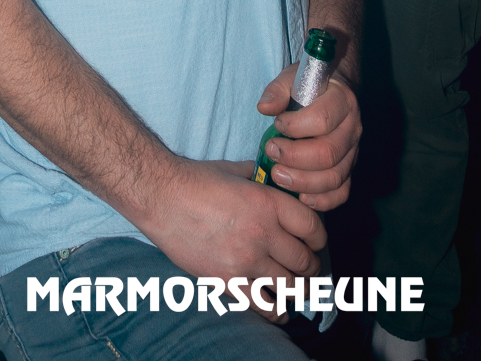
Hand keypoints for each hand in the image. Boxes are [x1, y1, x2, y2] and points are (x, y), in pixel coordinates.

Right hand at [144, 157, 324, 317]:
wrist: (161, 197)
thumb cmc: (195, 180)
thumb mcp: (234, 170)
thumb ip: (257, 178)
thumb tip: (267, 178)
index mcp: (268, 203)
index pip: (312, 228)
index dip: (319, 239)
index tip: (316, 244)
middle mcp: (263, 233)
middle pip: (305, 262)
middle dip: (311, 268)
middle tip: (308, 269)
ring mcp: (246, 261)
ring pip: (290, 287)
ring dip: (297, 290)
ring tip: (297, 289)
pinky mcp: (228, 281)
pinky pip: (263, 305)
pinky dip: (276, 310)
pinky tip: (279, 309)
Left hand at [255, 64, 361, 211]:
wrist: (335, 89)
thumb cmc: (310, 85)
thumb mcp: (291, 78)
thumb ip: (277, 90)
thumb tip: (264, 108)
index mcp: (342, 101)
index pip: (322, 120)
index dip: (295, 126)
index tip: (277, 123)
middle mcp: (353, 128)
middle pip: (327, 154)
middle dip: (294, 158)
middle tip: (271, 152)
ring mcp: (354, 151)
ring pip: (335, 177)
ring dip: (303, 182)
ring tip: (278, 176)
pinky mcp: (349, 168)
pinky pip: (342, 192)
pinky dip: (323, 200)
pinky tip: (301, 197)